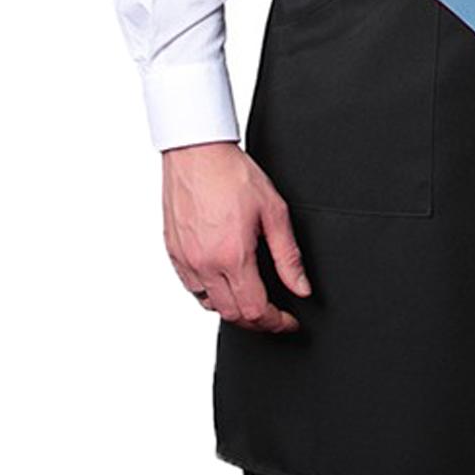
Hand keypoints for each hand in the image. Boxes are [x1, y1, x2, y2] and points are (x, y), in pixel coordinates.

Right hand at [162, 141, 311, 332]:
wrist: (197, 151)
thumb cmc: (232, 173)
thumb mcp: (273, 211)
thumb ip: (288, 255)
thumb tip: (301, 287)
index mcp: (232, 256)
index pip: (255, 311)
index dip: (276, 323)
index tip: (288, 322)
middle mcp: (205, 264)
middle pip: (232, 315)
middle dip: (257, 320)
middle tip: (275, 314)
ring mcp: (186, 260)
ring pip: (210, 306)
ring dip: (233, 308)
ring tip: (251, 297)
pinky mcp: (173, 252)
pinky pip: (192, 288)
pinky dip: (210, 294)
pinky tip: (224, 279)